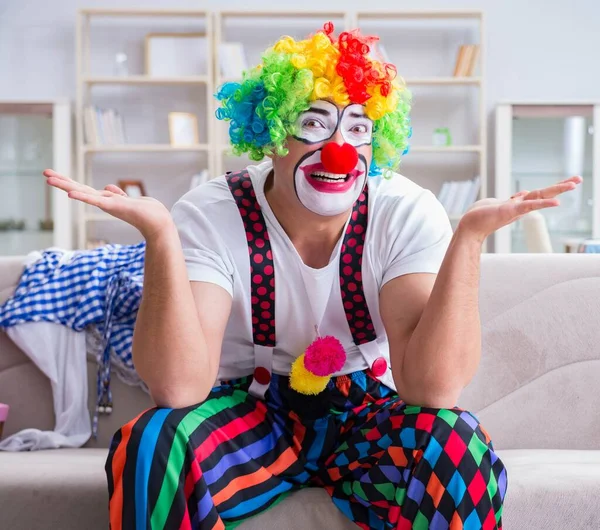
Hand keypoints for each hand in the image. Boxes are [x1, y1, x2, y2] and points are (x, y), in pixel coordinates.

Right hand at [43, 169, 173, 240]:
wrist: (158, 223)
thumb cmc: (147, 213)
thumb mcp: (129, 199)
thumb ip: (117, 194)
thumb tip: (108, 186)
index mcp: (106, 200)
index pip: (84, 189)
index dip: (70, 183)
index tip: (54, 176)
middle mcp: (104, 202)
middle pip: (79, 189)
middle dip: (62, 182)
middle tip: (45, 173)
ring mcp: (107, 205)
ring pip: (83, 193)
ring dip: (66, 186)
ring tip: (49, 179)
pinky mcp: (113, 207)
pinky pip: (95, 201)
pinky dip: (83, 197)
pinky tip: (69, 194)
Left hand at [457, 175, 582, 242]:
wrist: (469, 228)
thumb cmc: (480, 216)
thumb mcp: (498, 203)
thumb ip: (512, 199)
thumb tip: (524, 193)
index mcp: (517, 204)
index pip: (538, 194)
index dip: (552, 189)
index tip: (568, 183)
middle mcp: (519, 206)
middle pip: (543, 194)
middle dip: (560, 187)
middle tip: (578, 180)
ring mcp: (515, 209)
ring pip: (539, 197)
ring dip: (557, 190)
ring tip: (574, 184)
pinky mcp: (509, 211)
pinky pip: (529, 206)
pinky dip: (542, 203)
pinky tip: (557, 202)